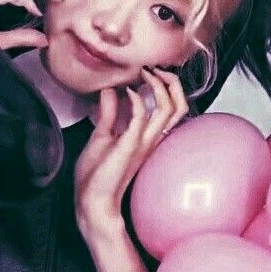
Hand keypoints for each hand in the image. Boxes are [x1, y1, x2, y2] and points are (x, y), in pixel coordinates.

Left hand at [74, 71, 188, 247]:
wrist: (91, 202)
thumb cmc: (96, 176)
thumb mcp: (102, 135)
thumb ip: (109, 113)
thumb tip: (109, 91)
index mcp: (148, 137)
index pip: (173, 108)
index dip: (168, 86)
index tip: (151, 71)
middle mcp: (151, 139)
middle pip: (179, 106)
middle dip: (172, 82)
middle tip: (156, 68)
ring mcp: (143, 143)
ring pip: (168, 110)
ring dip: (159, 86)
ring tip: (146, 73)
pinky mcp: (130, 146)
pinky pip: (141, 118)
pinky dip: (137, 100)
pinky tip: (127, 91)